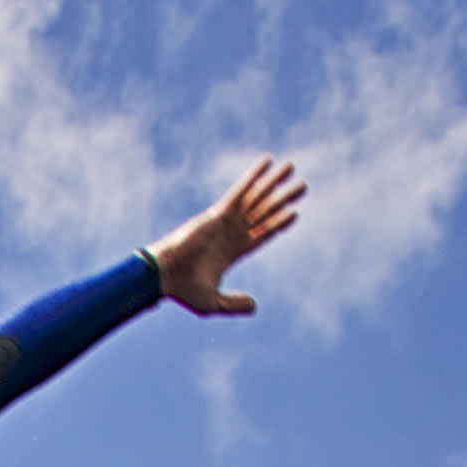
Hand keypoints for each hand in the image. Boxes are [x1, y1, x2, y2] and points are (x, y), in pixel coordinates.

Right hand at [150, 154, 304, 316]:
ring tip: (291, 167)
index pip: (262, 234)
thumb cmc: (183, 290)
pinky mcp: (219, 213)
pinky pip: (241, 191)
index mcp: (233, 251)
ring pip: (257, 198)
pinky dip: (254, 176)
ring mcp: (226, 221)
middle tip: (302, 186)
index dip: (278, 223)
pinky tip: (268, 161)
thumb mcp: (213, 303)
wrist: (164, 275)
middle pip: (264, 211)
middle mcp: (232, 232)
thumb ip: (233, 303)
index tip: (293, 213)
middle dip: (283, 198)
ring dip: (274, 182)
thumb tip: (254, 306)